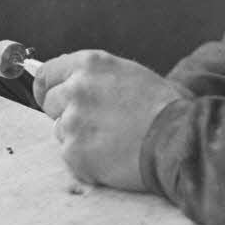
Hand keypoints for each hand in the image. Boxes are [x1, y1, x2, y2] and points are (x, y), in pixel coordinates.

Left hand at [34, 50, 189, 189]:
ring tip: (112, 140)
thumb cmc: (163, 108)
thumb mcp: (130, 73)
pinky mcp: (74, 151)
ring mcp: (73, 121)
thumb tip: (71, 80)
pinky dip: (86, 160)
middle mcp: (76, 88)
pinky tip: (112, 155)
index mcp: (89, 64)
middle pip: (51, 103)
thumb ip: (97, 76)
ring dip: (79, 138)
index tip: (49, 98)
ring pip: (61, 131)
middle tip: (97, 124)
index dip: (47, 88)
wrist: (177, 140)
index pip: (46, 73)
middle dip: (67, 114)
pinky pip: (70, 156)